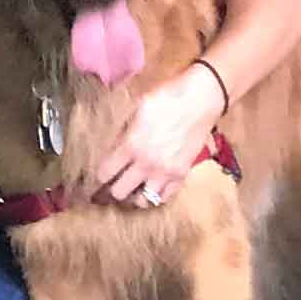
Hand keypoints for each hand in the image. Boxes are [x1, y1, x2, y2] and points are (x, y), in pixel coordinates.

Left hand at [90, 62, 225, 206]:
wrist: (201, 99)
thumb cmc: (168, 97)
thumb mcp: (137, 108)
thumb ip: (123, 131)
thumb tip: (114, 147)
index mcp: (131, 145)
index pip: (105, 173)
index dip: (99, 175)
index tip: (100, 174)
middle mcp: (147, 163)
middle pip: (119, 192)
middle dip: (113, 188)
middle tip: (114, 182)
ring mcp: (166, 172)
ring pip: (142, 201)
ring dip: (134, 195)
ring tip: (133, 186)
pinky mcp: (182, 175)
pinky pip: (164, 198)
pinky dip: (156, 195)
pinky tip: (152, 186)